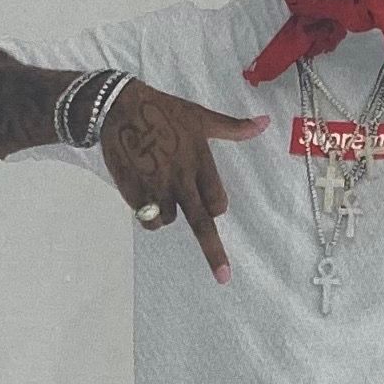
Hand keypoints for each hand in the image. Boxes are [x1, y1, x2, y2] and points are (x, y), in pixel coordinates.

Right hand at [100, 80, 266, 282]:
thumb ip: (234, 128)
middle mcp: (180, 178)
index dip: (215, 207)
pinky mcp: (134, 191)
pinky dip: (145, 211)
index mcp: (200, 162)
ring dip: (165, 212)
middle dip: (214, 253)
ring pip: (167, 220)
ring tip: (155, 183)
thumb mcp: (201, 116)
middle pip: (201, 224)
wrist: (118, 106)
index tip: (210, 205)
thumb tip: (265, 123)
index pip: (217, 203)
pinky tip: (140, 188)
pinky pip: (145, 217)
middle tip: (224, 276)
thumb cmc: (164, 110)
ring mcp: (156, 187)